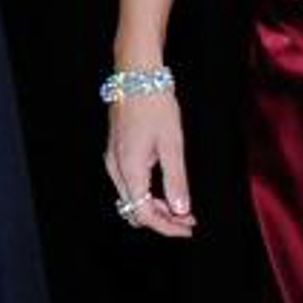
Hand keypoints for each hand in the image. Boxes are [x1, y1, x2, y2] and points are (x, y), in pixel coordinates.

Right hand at [104, 93, 195, 238]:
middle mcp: (115, 168)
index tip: (189, 228)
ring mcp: (113, 160)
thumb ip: (176, 180)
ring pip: (131, 198)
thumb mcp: (172, 144)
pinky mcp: (116, 152)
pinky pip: (129, 184)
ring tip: (182, 208)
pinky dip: (148, 193)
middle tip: (189, 220)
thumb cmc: (155, 104)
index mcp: (129, 169)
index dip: (167, 226)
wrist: (136, 75)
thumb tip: (181, 210)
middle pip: (134, 210)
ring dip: (156, 208)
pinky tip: (167, 190)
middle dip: (162, 220)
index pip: (144, 213)